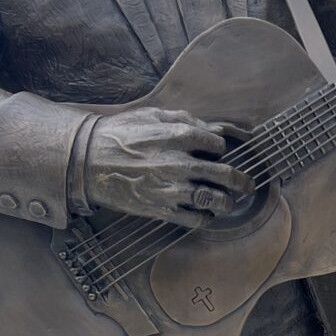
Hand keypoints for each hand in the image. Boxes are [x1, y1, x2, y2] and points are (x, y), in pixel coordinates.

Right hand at [83, 107, 253, 223]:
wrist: (87, 161)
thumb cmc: (118, 134)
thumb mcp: (151, 116)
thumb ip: (184, 120)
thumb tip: (213, 128)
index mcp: (178, 136)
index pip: (216, 145)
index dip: (220, 149)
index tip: (217, 152)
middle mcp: (179, 163)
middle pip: (224, 174)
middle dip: (241, 181)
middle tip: (247, 184)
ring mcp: (171, 189)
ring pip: (213, 199)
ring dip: (227, 202)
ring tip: (229, 202)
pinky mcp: (161, 209)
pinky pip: (193, 219)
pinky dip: (205, 218)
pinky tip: (206, 214)